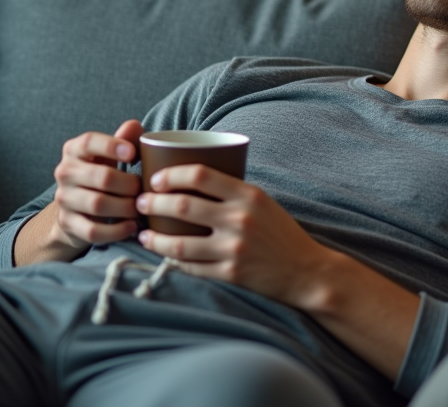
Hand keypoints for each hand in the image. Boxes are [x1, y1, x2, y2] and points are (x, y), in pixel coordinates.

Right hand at [47, 120, 143, 254]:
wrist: (76, 211)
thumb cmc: (100, 175)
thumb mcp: (109, 156)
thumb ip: (123, 140)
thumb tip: (134, 126)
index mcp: (75, 150)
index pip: (89, 141)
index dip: (112, 146)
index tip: (132, 154)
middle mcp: (65, 172)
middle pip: (102, 177)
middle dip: (129, 184)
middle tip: (143, 189)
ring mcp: (64, 199)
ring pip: (98, 204)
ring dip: (126, 207)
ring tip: (140, 208)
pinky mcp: (68, 223)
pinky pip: (94, 230)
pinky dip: (117, 231)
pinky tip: (131, 226)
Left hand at [135, 164, 334, 309]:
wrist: (306, 271)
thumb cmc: (280, 232)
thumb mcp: (262, 201)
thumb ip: (231, 191)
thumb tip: (189, 180)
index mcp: (248, 195)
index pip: (200, 175)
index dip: (171, 175)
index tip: (156, 179)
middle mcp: (240, 219)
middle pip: (182, 205)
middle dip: (153, 203)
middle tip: (142, 203)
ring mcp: (234, 248)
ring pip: (180, 243)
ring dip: (155, 239)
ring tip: (143, 234)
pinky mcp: (230, 273)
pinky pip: (192, 267)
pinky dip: (173, 261)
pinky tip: (164, 255)